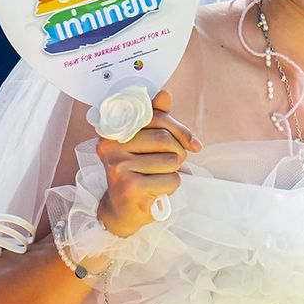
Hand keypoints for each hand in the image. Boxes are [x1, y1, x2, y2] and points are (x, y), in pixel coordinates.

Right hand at [96, 90, 200, 236]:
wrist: (123, 209)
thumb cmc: (137, 172)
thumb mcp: (146, 143)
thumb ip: (155, 119)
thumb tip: (164, 94)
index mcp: (113, 131)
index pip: (155, 118)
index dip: (180, 130)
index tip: (193, 144)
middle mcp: (110, 147)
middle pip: (164, 139)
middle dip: (178, 152)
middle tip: (174, 164)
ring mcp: (119, 167)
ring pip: (171, 160)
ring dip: (174, 171)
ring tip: (160, 177)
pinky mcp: (131, 187)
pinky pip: (171, 179)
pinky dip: (171, 186)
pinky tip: (157, 190)